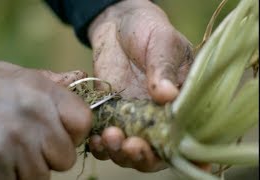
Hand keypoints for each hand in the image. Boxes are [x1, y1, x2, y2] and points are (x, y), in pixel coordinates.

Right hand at [0, 61, 91, 179]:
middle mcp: (34, 116)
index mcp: (44, 92)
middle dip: (51, 156)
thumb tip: (80, 80)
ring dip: (29, 169)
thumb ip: (51, 83)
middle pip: (66, 157)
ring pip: (42, 175)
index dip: (76, 133)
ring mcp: (14, 141)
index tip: (64, 134)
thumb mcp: (20, 74)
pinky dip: (10, 178)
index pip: (84, 122)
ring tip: (12, 152)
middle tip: (34, 146)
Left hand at [87, 0, 193, 171]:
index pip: (185, 134)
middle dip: (143, 156)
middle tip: (131, 145)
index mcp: (180, 102)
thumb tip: (167, 95)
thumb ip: (163, 69)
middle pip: (155, 151)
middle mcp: (157, 116)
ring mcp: (133, 117)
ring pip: (129, 150)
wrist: (118, 26)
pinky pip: (106, 137)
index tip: (181, 157)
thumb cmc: (149, 30)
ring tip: (108, 138)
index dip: (184, 152)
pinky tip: (94, 138)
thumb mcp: (162, 44)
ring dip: (119, 153)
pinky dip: (100, 144)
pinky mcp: (110, 114)